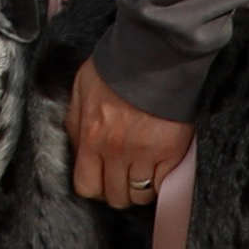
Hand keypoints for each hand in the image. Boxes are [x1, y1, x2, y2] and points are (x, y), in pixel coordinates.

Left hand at [60, 63, 184, 210]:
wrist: (156, 52)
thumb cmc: (118, 66)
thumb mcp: (82, 89)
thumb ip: (76, 122)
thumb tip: (78, 147)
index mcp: (91, 136)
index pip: (86, 186)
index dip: (95, 185)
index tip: (102, 178)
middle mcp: (116, 151)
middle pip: (115, 195)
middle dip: (118, 189)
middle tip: (124, 175)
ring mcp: (145, 154)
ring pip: (140, 195)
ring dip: (140, 187)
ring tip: (143, 172)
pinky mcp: (171, 152)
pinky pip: (164, 185)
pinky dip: (162, 182)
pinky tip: (160, 169)